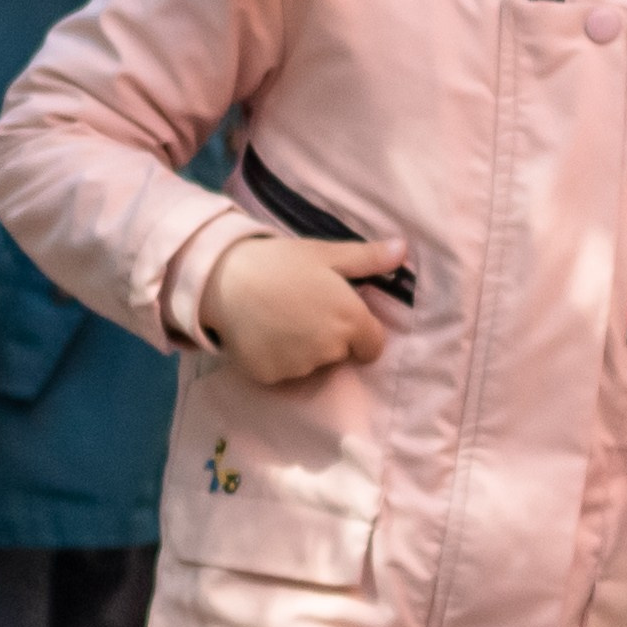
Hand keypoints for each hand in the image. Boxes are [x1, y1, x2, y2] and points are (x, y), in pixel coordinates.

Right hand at [200, 231, 406, 385]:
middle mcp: (330, 350)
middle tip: (301, 309)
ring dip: (301, 350)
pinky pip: (281, 372)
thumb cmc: (279, 261)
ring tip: (278, 319)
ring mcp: (299, 367)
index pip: (372, 347)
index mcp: (351, 320)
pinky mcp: (271, 377)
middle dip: (328, 339)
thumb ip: (368, 258)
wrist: (223, 278)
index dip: (359, 333)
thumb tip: (403, 249)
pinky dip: (275, 358)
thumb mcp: (326, 253)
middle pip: (339, 355)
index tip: (337, 316)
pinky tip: (261, 334)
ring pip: (310, 365)